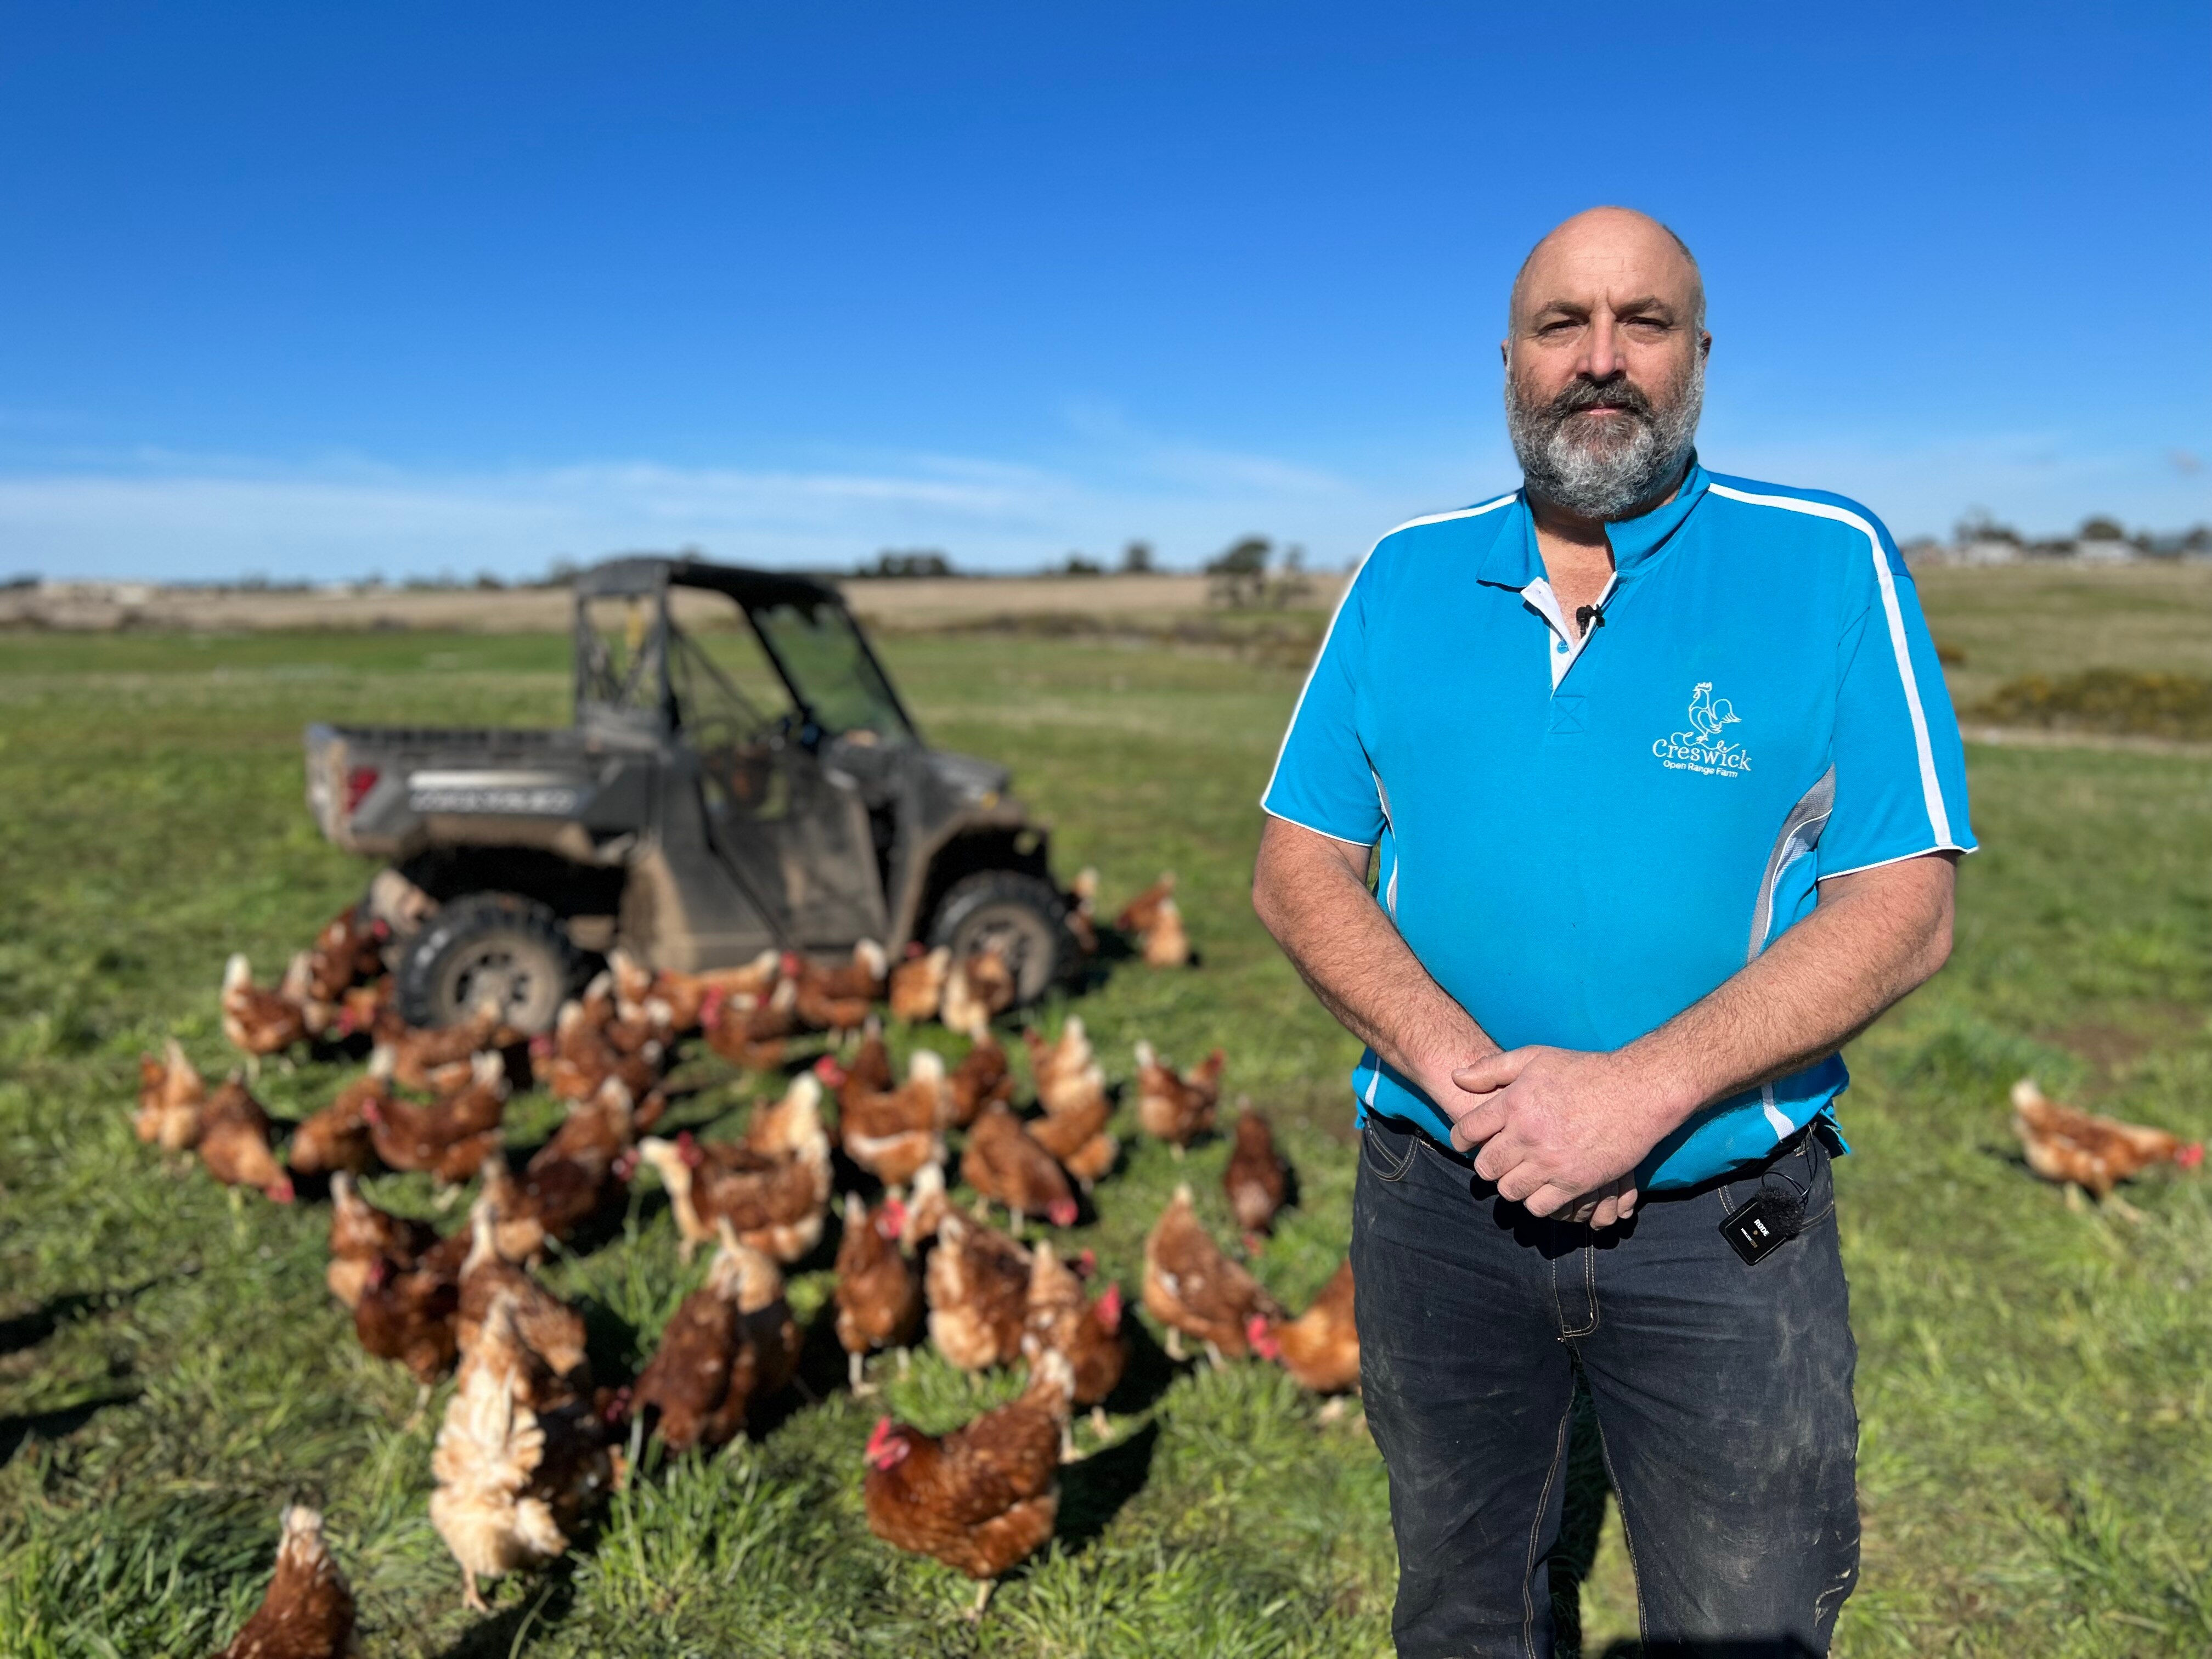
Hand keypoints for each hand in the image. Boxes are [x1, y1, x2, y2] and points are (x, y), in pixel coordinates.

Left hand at [1444, 1046, 1681, 1222]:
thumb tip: (1456, 1077)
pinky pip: (1539, 1206)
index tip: (1469, 1141)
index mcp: (1514, 1103)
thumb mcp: (1535, 1058)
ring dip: (1512, 1184)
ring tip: (1522, 1173)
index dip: (1463, 1139)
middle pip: (1485, 1167)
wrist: (1637, 1091)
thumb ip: (1492, 1069)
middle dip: (1488, 1164)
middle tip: (1499, 1158)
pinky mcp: (1576, 1181)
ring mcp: (1551, 1161)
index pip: (1466, 1132)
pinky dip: (1537, 1200)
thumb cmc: (1585, 1071)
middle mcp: (1528, 1135)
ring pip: (1509, 1191)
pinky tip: (1544, 1186)